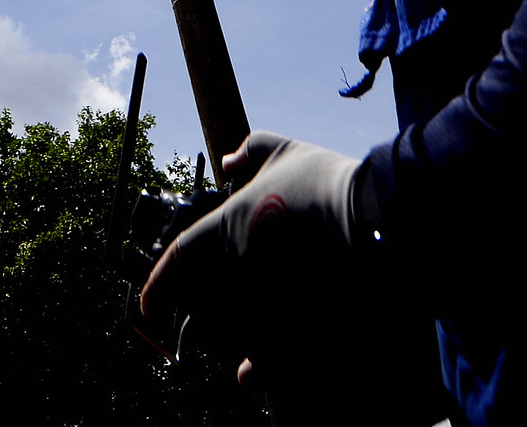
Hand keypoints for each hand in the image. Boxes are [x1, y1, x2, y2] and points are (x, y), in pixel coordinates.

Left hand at [139, 132, 363, 383]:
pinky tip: (248, 377)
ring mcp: (264, 295)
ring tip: (253, 329)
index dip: (158, 283)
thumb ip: (253, 149)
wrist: (380, 217)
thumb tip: (227, 160)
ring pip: (234, 324)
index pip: (180, 256)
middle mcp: (237, 262)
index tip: (146, 306)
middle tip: (232, 300)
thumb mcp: (288, 150)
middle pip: (211, 294)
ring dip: (238, 331)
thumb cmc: (330, 183)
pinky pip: (262, 354)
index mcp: (230, 224)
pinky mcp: (293, 321)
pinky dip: (255, 368)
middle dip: (215, 301)